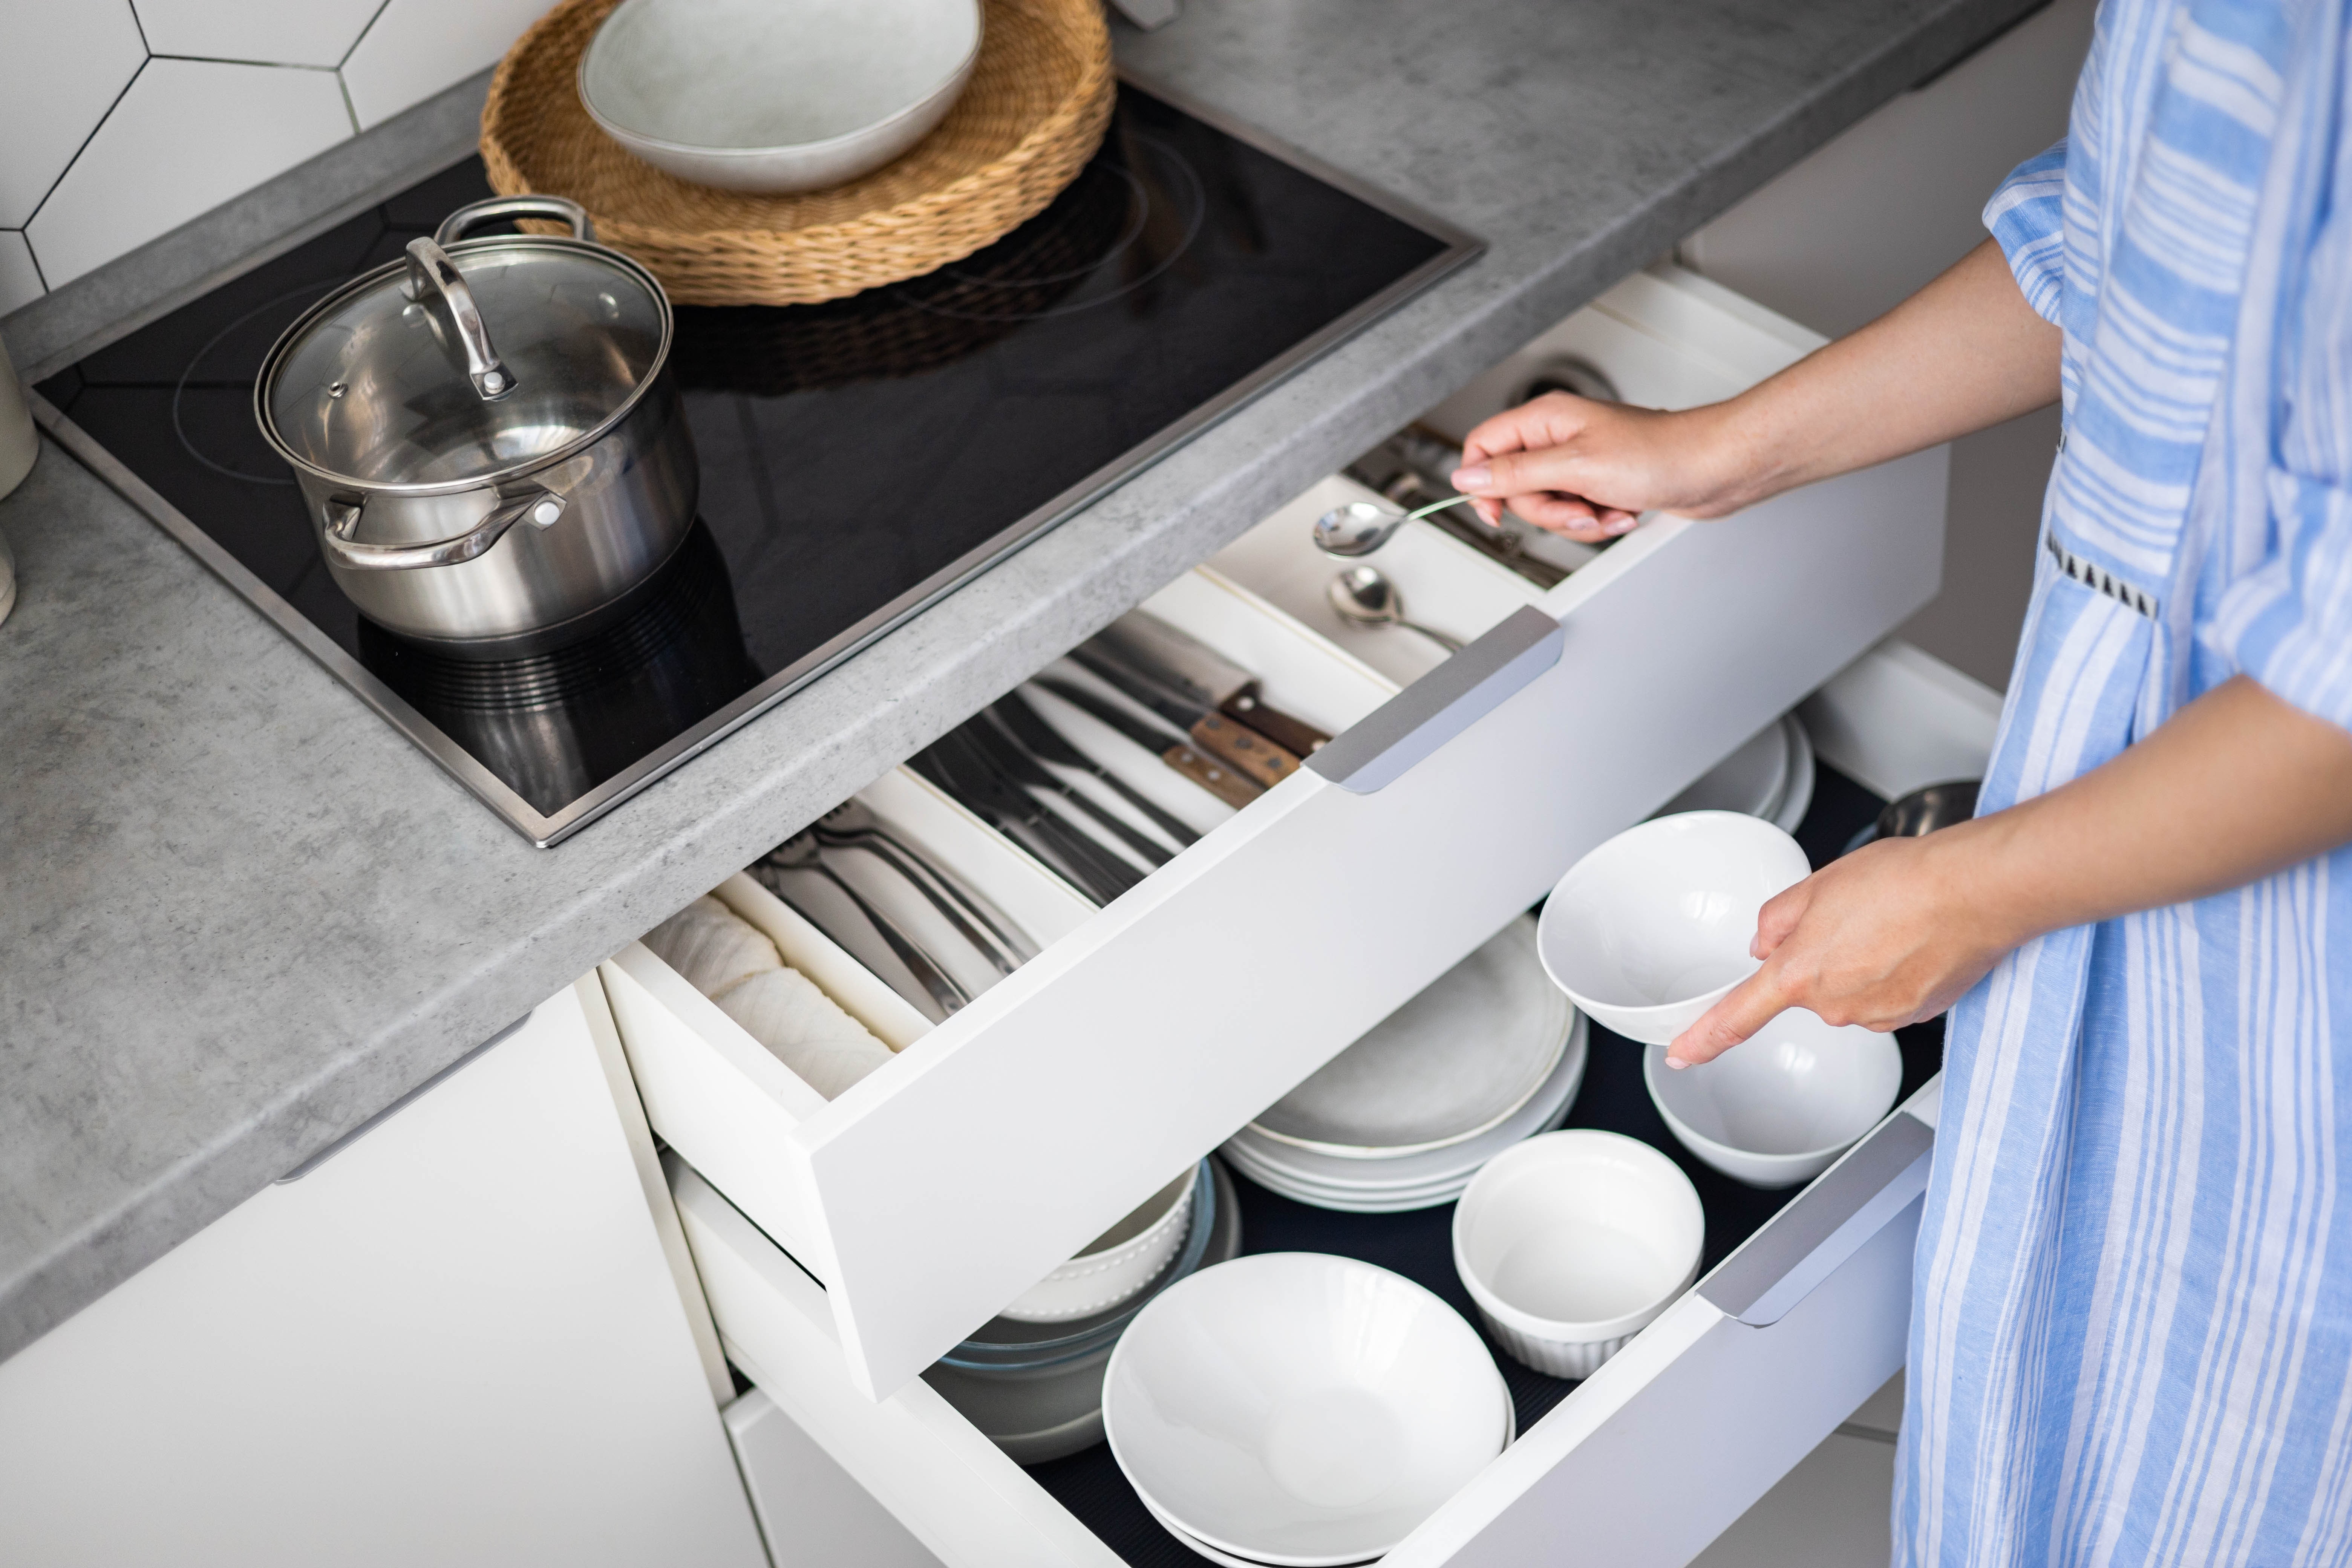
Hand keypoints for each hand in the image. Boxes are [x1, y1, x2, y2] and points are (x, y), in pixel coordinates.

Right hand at [1449, 393, 1751, 542]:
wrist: (1713, 468)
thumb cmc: (1659, 454)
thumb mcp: (1575, 466)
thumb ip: (1515, 473)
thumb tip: (1467, 478)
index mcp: (1546, 420)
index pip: (1484, 446)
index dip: (1481, 482)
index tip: (1494, 510)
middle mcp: (1559, 439)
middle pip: (1516, 487)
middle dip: (1547, 510)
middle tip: (1578, 507)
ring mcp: (1580, 463)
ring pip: (1548, 507)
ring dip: (1578, 520)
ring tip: (1608, 510)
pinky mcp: (1600, 485)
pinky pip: (1578, 514)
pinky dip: (1599, 521)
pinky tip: (1622, 512)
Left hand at [1664, 831, 2020, 1067]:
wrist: (1973, 892)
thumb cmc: (1901, 882)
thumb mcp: (1815, 886)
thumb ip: (1777, 921)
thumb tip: (1764, 944)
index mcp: (1798, 974)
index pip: (1737, 1017)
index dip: (1704, 1039)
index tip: (1682, 1053)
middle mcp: (1834, 1006)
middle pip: (1811, 989)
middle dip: (1825, 958)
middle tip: (1859, 919)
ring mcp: (1876, 1016)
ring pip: (1853, 991)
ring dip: (1865, 964)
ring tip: (1894, 925)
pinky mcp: (1914, 1017)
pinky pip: (1890, 996)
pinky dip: (1898, 972)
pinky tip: (1916, 942)